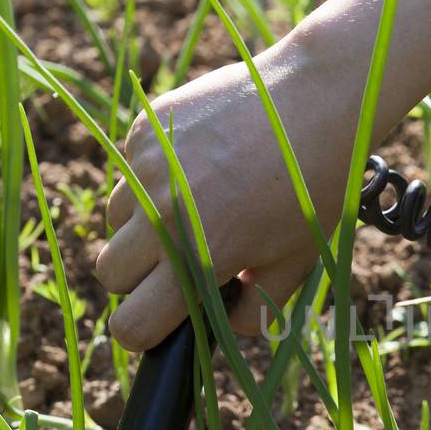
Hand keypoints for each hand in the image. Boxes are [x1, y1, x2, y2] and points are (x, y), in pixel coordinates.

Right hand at [94, 37, 354, 348]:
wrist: (319, 99)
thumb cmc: (315, 187)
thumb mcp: (296, 262)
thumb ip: (254, 310)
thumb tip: (220, 323)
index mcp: (199, 256)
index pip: (131, 325)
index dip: (146, 330)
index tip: (167, 316)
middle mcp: (162, 213)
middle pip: (111, 274)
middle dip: (143, 277)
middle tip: (188, 257)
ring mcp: (147, 167)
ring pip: (116, 220)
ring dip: (144, 224)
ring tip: (198, 204)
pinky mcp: (144, 128)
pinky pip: (129, 172)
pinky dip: (153, 178)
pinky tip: (201, 161)